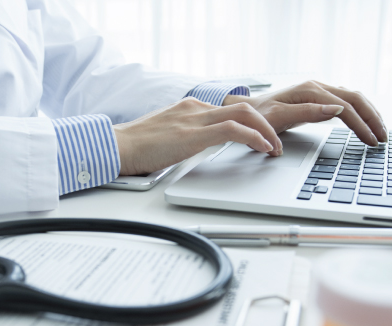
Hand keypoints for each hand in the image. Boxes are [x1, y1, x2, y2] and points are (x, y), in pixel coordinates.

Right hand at [114, 98, 280, 175]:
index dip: (251, 122)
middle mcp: (195, 109)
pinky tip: (262, 148)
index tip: (261, 137)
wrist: (115, 147)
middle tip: (276, 142)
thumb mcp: (166, 138)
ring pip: (245, 114)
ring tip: (275, 148)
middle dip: (266, 124)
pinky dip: (254, 138)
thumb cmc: (134, 148)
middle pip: (244, 107)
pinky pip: (233, 130)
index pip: (229, 109)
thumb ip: (185, 139)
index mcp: (189, 108)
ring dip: (266, 131)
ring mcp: (194, 119)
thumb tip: (197, 151)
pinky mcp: (193, 134)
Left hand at [222, 80, 387, 145]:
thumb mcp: (278, 117)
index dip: (361, 125)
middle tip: (383, 139)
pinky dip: (360, 112)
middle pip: (356, 99)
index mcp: (310, 90)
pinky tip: (366, 123)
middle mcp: (317, 87)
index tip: (371, 141)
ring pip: (354, 98)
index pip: (345, 107)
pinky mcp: (318, 98)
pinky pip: (346, 102)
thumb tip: (336, 110)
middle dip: (372, 119)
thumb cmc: (258, 116)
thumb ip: (307, 113)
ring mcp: (319, 91)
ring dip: (369, 114)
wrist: (245, 111)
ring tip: (380, 133)